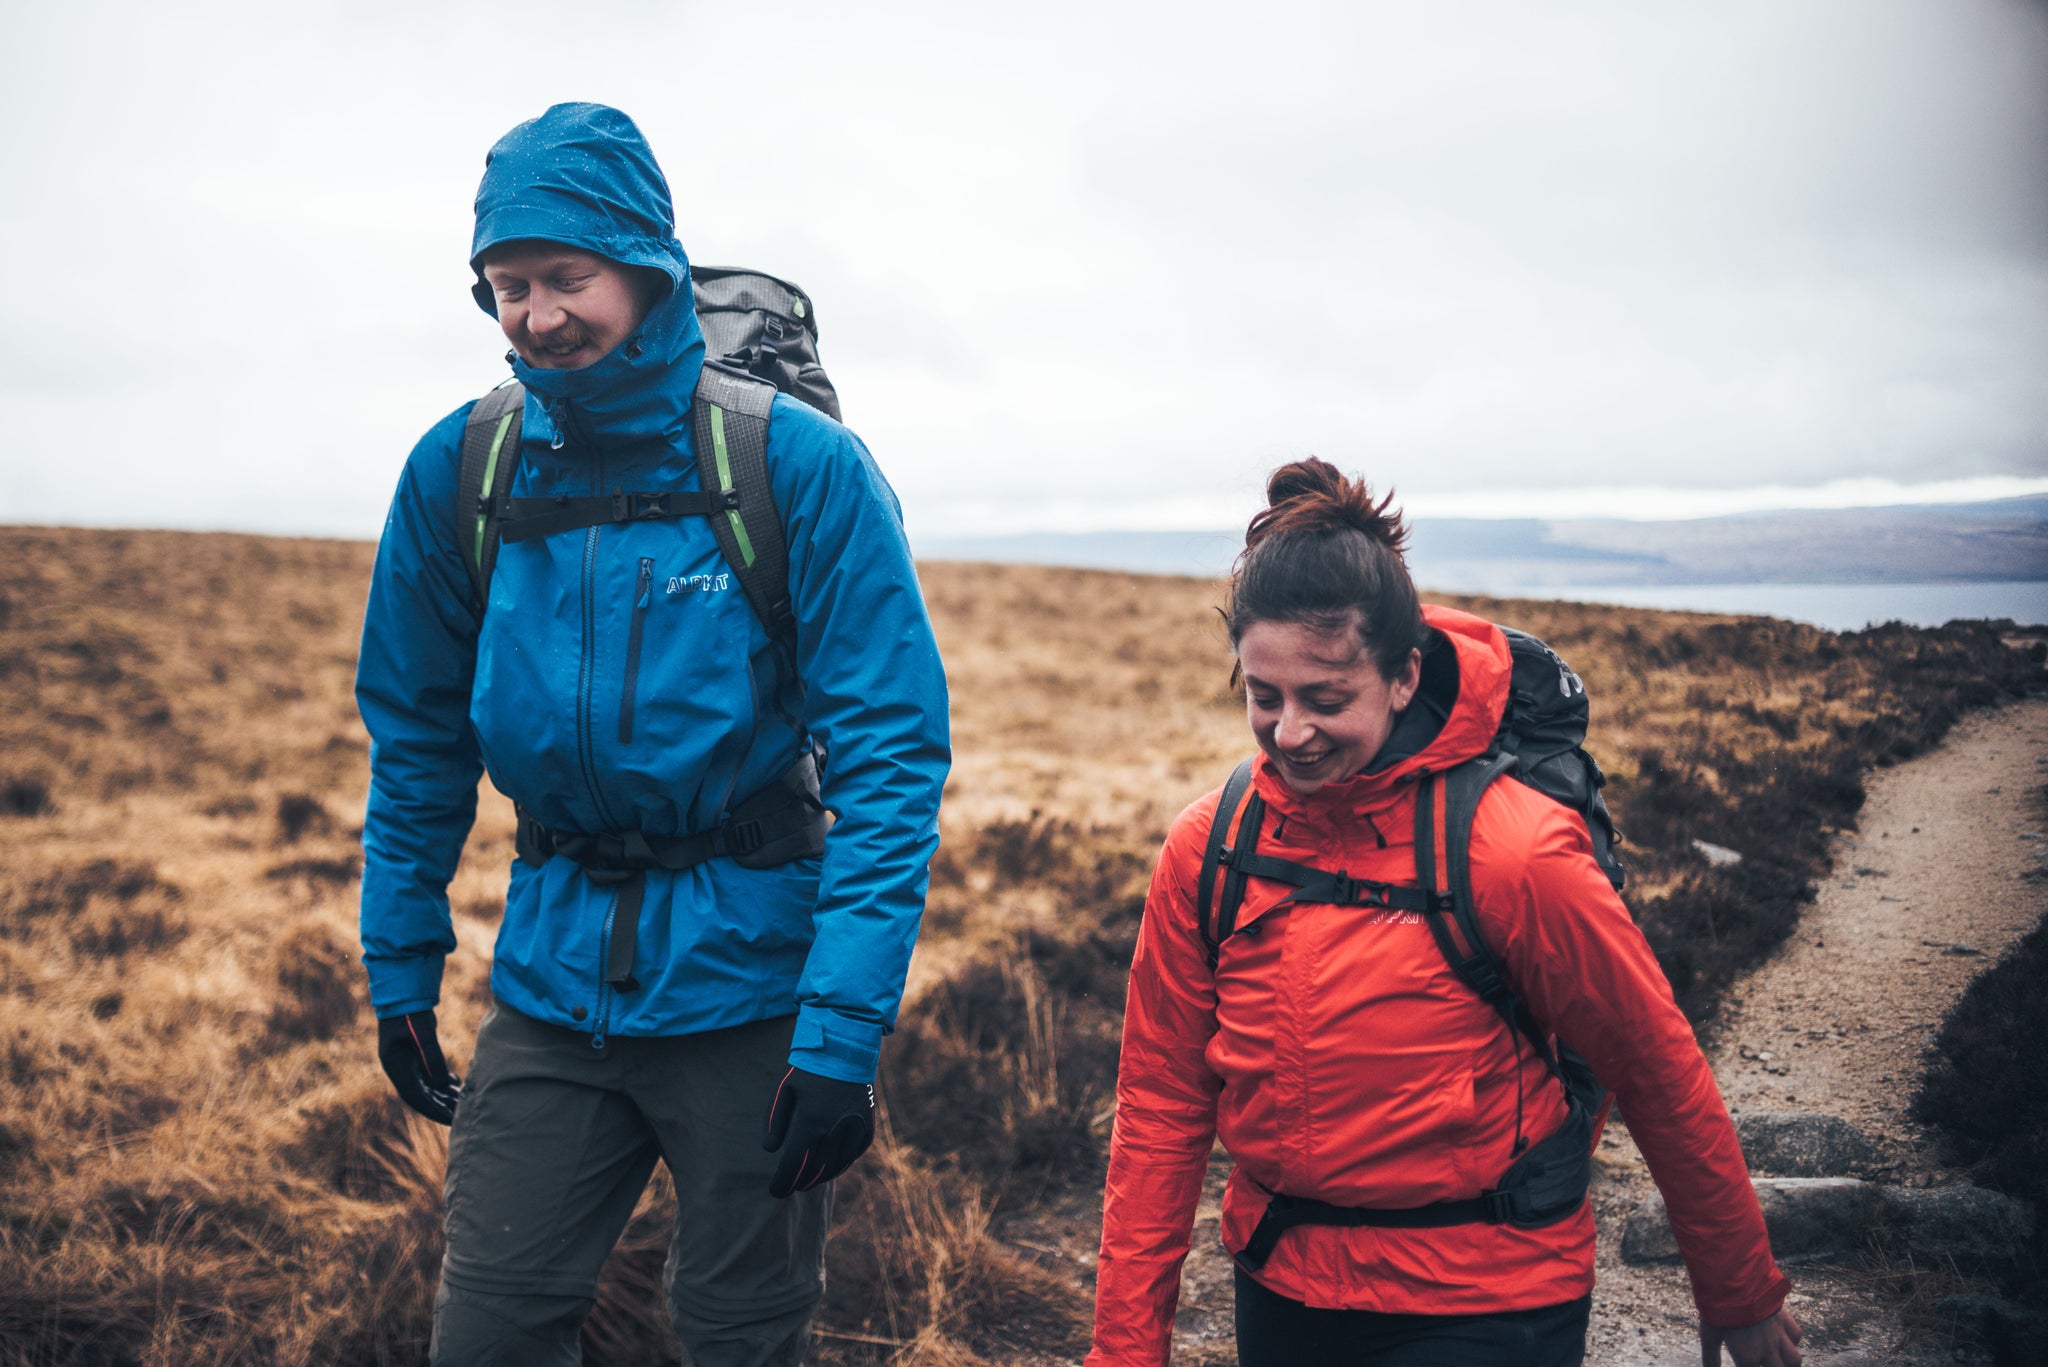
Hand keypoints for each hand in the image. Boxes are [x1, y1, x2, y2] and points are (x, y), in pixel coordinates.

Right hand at [377, 1009, 462, 1124]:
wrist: (404, 994)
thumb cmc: (411, 1013)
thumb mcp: (423, 1035)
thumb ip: (433, 1059)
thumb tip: (442, 1086)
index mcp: (396, 1067)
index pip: (414, 1097)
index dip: (432, 1110)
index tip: (449, 1119)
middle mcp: (399, 1068)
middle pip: (420, 1095)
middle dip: (439, 1106)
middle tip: (459, 1115)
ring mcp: (405, 1062)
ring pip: (425, 1085)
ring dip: (442, 1094)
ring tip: (460, 1100)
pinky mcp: (413, 1055)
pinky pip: (427, 1074)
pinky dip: (440, 1080)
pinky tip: (455, 1082)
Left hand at [761, 1065, 874, 1196]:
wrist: (846, 1048)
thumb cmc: (809, 1069)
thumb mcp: (784, 1090)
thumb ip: (774, 1121)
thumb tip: (771, 1150)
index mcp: (810, 1121)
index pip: (794, 1165)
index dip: (783, 1183)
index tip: (775, 1192)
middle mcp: (834, 1128)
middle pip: (816, 1170)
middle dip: (800, 1183)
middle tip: (790, 1187)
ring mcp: (854, 1127)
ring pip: (837, 1166)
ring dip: (821, 1177)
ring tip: (809, 1180)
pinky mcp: (868, 1124)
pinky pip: (854, 1153)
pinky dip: (841, 1164)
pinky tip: (830, 1166)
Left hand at [1701, 1306, 1801, 1365]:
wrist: (1735, 1281)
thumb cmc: (1718, 1308)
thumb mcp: (1709, 1334)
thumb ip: (1711, 1356)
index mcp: (1747, 1357)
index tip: (1745, 1363)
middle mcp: (1767, 1350)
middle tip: (1762, 1362)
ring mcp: (1778, 1334)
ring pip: (1794, 1360)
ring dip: (1786, 1362)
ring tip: (1777, 1360)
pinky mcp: (1784, 1318)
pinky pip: (1796, 1335)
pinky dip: (1791, 1340)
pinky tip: (1781, 1337)